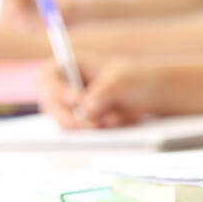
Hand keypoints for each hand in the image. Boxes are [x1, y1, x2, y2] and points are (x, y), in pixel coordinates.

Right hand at [37, 51, 158, 128]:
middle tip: (92, 124)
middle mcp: (67, 88)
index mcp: (72, 66)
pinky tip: (119, 120)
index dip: (55, 89)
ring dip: (88, 125)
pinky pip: (82, 135)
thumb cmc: (138, 79)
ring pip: (65, 124)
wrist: (156, 96)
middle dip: (70, 117)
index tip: (76, 99)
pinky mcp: (84, 126)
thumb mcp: (124, 80)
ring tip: (116, 117)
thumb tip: (87, 108)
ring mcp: (73, 109)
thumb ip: (104, 91)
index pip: (46, 77)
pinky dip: (100, 132)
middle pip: (50, 106)